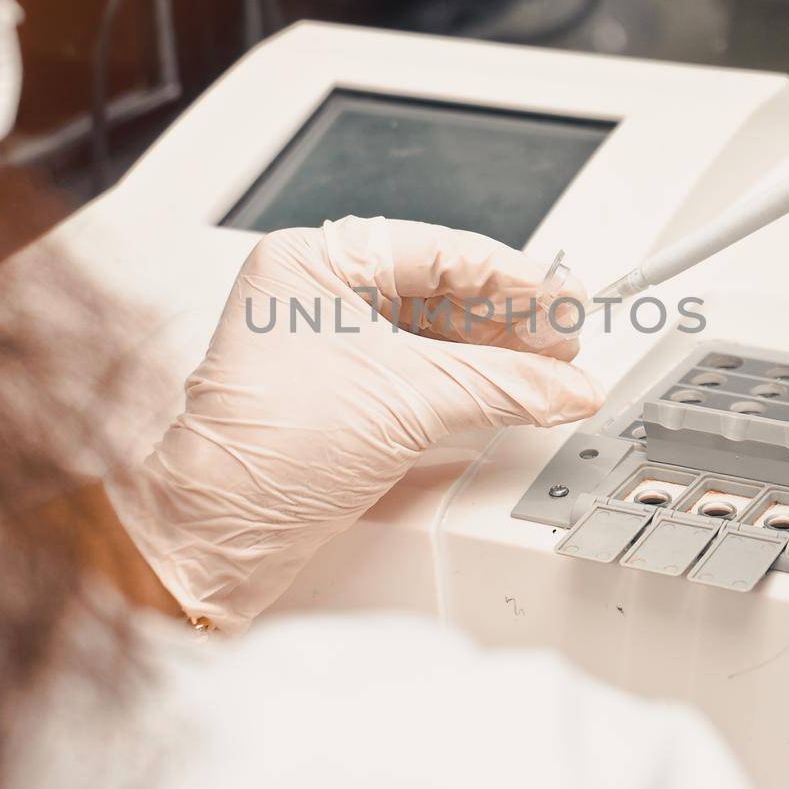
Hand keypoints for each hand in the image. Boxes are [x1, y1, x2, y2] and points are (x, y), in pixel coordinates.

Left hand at [107, 216, 602, 632]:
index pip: (439, 251)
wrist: (222, 537)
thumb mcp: (411, 400)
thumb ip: (505, 385)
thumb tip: (566, 383)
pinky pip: (415, 369)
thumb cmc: (267, 455)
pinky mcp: (335, 391)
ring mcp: (322, 342)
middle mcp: (312, 293)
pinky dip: (465, 382)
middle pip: (439, 289)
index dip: (513, 279)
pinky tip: (507, 391)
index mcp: (311, 261)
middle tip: (565, 341)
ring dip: (493, 353)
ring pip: (430, 331)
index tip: (563, 303)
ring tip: (549, 370)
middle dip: (509, 319)